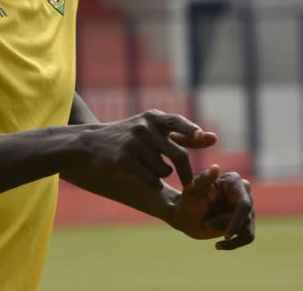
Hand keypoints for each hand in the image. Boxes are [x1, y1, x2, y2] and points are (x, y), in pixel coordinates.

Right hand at [76, 109, 217, 189]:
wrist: (90, 144)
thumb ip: (181, 134)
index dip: (193, 131)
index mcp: (153, 117)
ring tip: (154, 171)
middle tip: (190, 184)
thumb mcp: (152, 130)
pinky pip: (150, 178)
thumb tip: (212, 138)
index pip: (178, 122)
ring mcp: (133, 142)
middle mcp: (144, 127)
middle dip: (187, 173)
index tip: (206, 138)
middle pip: (178, 154)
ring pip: (163, 169)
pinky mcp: (124, 159)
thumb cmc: (130, 137)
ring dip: (163, 175)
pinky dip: (155, 184)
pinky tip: (151, 182)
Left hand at [173, 165, 254, 249]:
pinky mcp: (245, 221)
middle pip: (245, 217)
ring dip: (225, 232)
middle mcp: (243, 192)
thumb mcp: (192, 191)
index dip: (236, 220)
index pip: (244, 203)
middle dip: (225, 224)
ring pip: (246, 228)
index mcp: (233, 181)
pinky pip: (248, 237)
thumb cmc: (187, 201)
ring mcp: (246, 208)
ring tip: (207, 226)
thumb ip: (203, 179)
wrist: (184, 216)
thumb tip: (216, 167)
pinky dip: (234, 244)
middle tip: (206, 223)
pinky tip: (218, 245)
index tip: (226, 235)